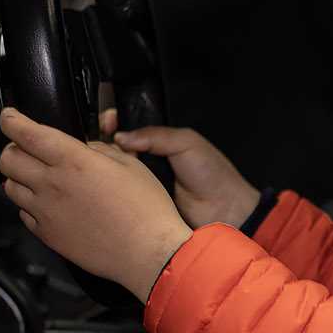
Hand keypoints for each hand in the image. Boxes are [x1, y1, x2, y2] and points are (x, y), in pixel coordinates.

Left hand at [0, 108, 191, 302]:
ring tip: (38, 177)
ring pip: (10, 188)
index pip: (25, 133)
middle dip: (11, 148)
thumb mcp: (129, 164)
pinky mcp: (48, 235)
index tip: (9, 116)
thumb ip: (99, 149)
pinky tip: (50, 204)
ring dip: (19, 177)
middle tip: (25, 148)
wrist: (149, 253)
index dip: (10, 120)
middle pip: (7, 159)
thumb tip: (84, 147)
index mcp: (74, 161)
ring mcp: (47, 213)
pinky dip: (30, 205)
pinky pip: (24, 215)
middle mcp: (54, 185)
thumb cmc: (146, 210)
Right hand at [100, 106, 260, 229]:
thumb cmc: (213, 174)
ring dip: (115, 168)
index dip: (114, 124)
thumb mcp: (186, 142)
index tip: (108, 125)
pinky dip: (120, 190)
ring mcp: (143, 183)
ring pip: (116, 172)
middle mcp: (148, 161)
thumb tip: (123, 136)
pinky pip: (123, 195)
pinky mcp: (141, 203)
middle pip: (116, 149)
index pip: (127, 128)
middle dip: (109, 145)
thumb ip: (154, 135)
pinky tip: (123, 186)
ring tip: (126, 166)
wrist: (225, 208)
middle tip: (117, 148)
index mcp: (158, 142)